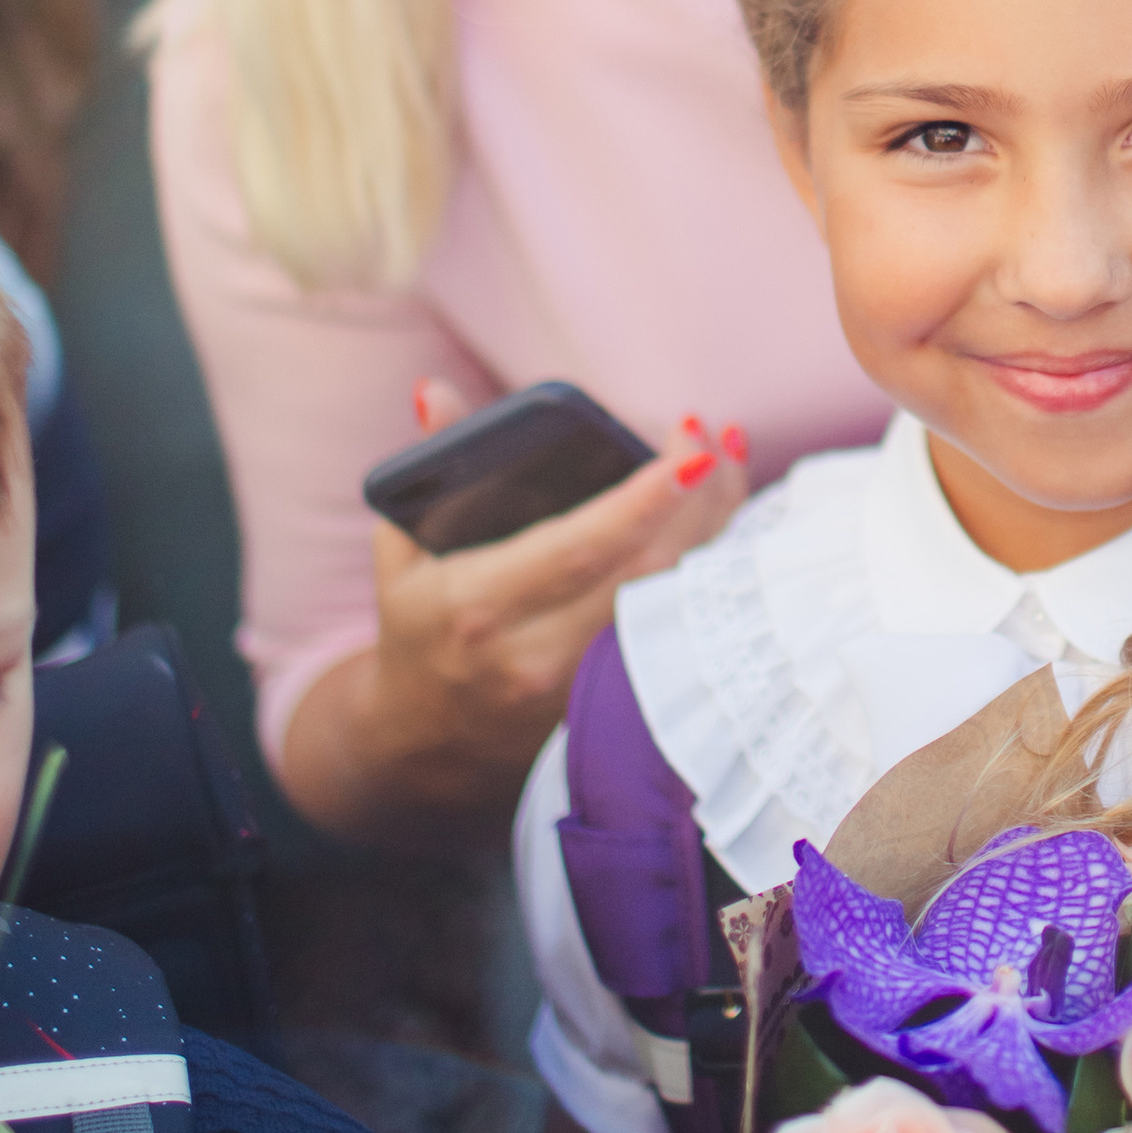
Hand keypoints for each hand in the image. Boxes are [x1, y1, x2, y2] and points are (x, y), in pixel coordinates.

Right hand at [365, 384, 746, 789]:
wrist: (427, 740)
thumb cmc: (417, 625)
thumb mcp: (402, 548)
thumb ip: (429, 467)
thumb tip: (434, 392)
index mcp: (479, 606)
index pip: (578, 551)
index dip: (641, 503)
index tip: (692, 453)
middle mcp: (536, 654)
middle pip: (646, 575)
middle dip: (697, 502)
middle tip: (714, 438)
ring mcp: (581, 689)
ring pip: (674, 604)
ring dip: (715, 529)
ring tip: (729, 460)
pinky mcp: (613, 704)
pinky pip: (678, 630)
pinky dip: (709, 571)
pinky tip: (726, 521)